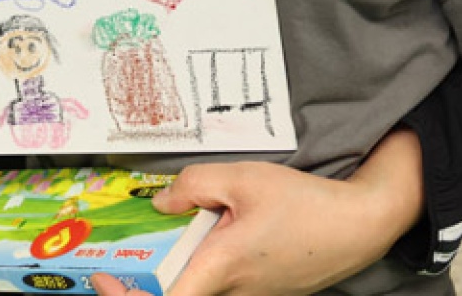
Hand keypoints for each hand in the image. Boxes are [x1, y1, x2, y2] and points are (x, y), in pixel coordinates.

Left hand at [92, 141, 422, 295]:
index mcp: (220, 268)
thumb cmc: (306, 204)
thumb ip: (194, 186)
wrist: (359, 225)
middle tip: (139, 239)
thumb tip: (161, 202)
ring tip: (195, 220)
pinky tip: (223, 226)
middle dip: (153, 265)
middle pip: (178, 288)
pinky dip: (209, 256)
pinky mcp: (261, 289)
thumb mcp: (243, 177)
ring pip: (200, 281)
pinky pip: (221, 277)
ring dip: (186, 257)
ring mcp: (248, 295)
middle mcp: (232, 292)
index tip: (102, 277)